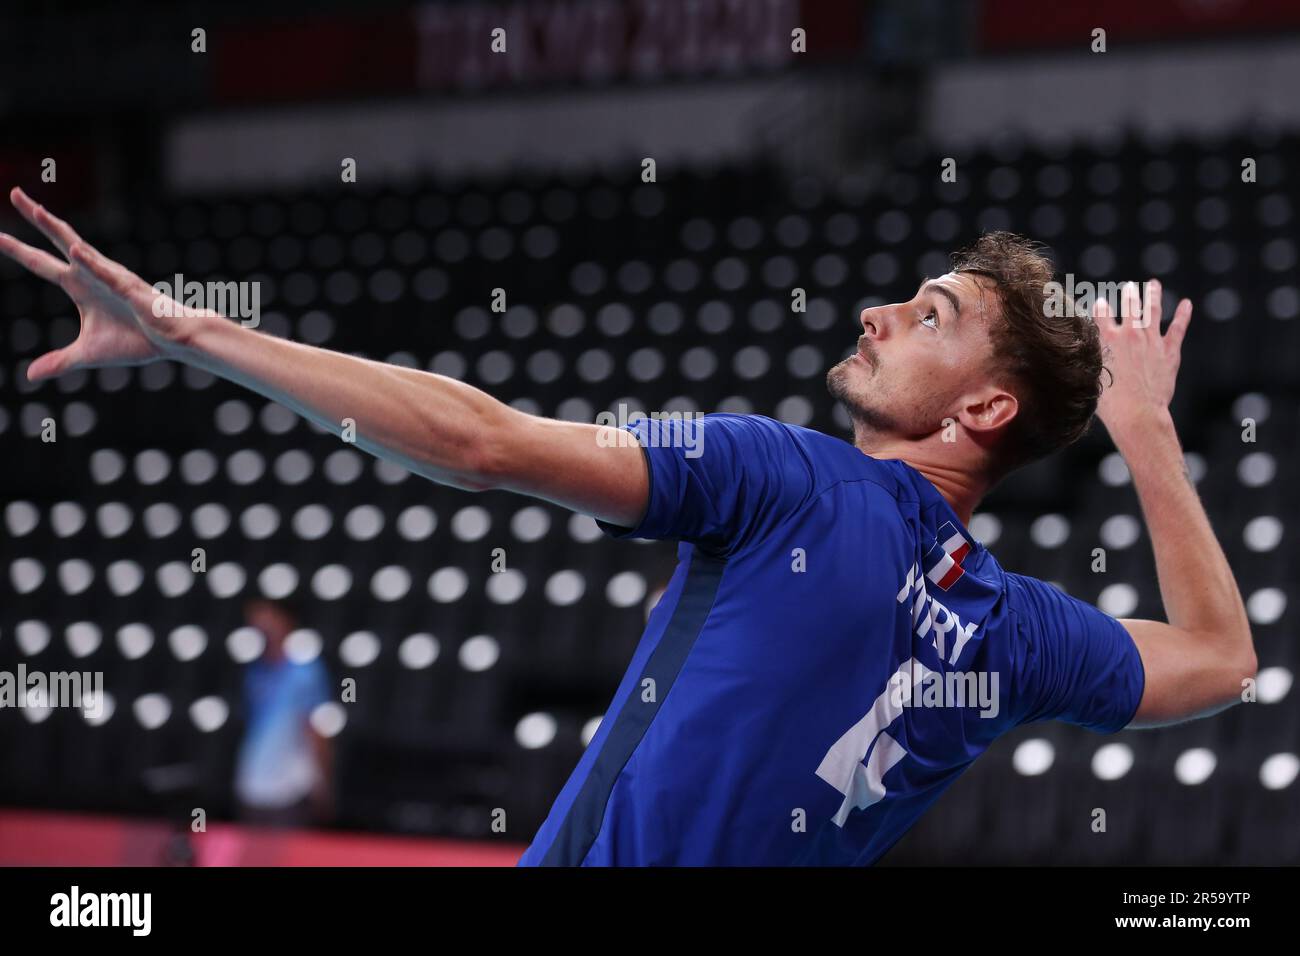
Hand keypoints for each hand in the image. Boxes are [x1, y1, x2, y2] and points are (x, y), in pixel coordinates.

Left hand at [0, 188, 203, 381]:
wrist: (174, 340)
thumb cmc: (137, 340)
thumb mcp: (88, 354)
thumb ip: (59, 361)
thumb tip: (29, 376)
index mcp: (79, 286)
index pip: (41, 264)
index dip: (18, 250)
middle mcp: (91, 274)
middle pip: (58, 240)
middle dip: (36, 217)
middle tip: (15, 193)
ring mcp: (110, 277)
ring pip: (80, 247)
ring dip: (58, 230)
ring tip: (37, 212)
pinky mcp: (130, 288)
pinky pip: (107, 274)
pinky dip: (92, 263)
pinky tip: (77, 251)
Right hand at [1093, 279, 1190, 433]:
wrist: (1137, 414)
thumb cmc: (1109, 404)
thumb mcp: (1090, 377)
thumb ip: (1089, 359)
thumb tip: (1079, 353)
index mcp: (1106, 340)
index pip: (1101, 314)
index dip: (1100, 306)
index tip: (1099, 302)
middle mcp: (1129, 335)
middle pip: (1129, 306)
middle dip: (1128, 294)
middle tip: (1128, 287)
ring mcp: (1151, 341)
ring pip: (1153, 310)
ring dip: (1153, 295)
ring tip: (1153, 284)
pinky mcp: (1169, 351)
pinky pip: (1177, 329)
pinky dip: (1183, 315)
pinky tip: (1187, 304)